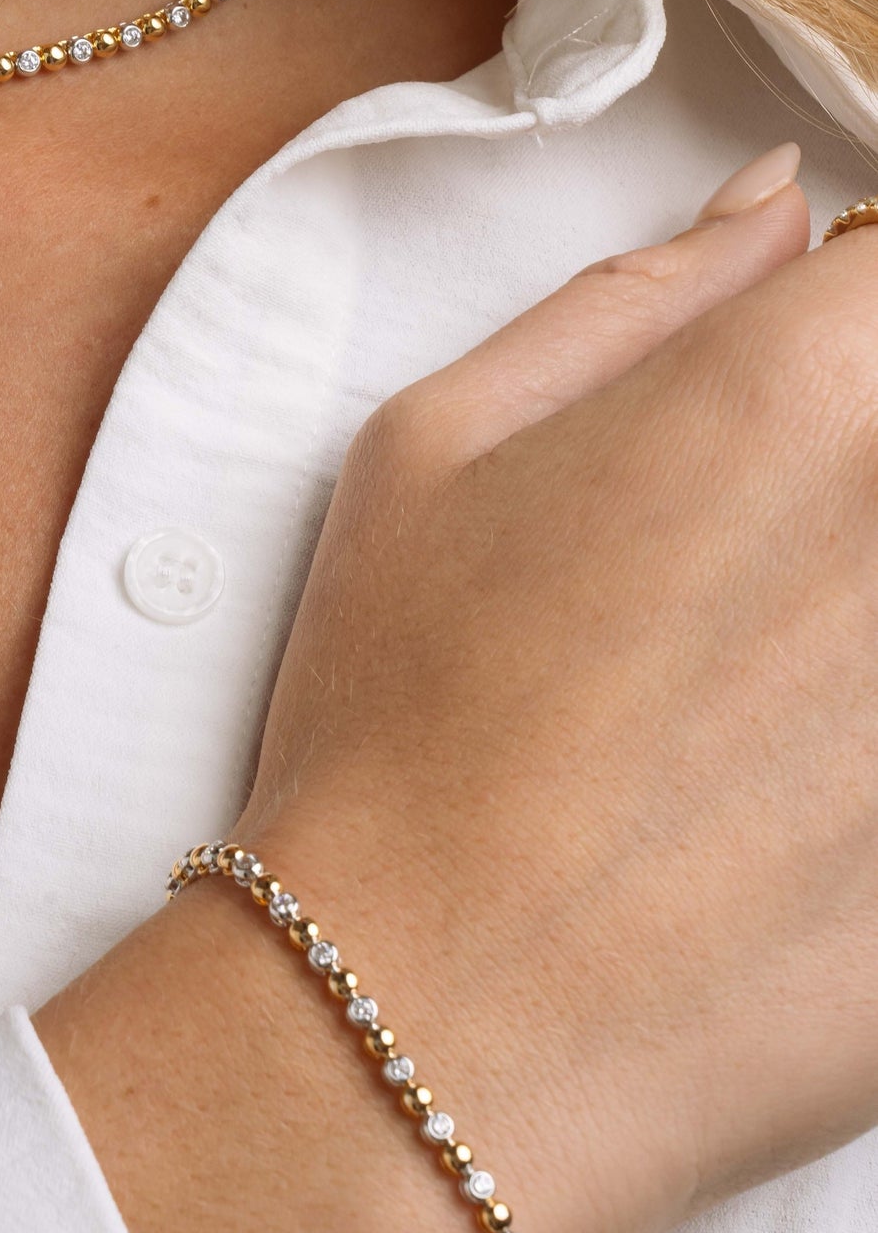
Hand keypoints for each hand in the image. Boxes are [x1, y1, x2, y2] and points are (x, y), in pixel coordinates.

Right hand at [40, 140, 877, 1232]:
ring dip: (849, 620)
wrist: (428, 1020)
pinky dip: (867, 749)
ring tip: (762, 692)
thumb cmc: (401, 725)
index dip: (851, 326)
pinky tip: (799, 787)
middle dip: (849, 486)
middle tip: (741, 586)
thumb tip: (773, 212)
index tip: (808, 402)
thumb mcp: (430, 454)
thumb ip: (633, 301)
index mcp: (795, 389)